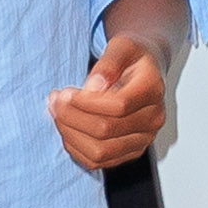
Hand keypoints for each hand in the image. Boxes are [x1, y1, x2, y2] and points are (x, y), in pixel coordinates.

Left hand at [48, 35, 166, 168]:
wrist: (144, 71)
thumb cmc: (131, 57)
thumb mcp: (121, 46)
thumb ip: (109, 62)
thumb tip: (93, 86)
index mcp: (153, 90)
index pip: (118, 106)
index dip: (85, 102)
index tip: (64, 92)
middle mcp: (153, 119)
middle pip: (106, 130)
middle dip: (71, 117)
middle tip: (54, 101)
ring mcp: (143, 139)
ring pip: (100, 151)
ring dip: (70, 134)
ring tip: (57, 114)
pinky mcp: (130, 152)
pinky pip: (98, 161)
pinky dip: (76, 148)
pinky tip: (66, 128)